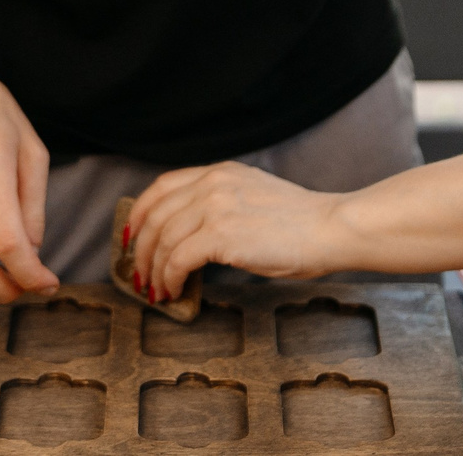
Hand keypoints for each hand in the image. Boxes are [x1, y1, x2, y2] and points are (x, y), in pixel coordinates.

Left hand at [126, 162, 350, 302]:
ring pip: (162, 239)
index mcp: (219, 173)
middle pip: (155, 214)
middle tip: (138, 272)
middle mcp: (212, 184)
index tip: (133, 234)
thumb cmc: (302, 223)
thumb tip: (193, 235)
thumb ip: (223, 203)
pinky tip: (174, 290)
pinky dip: (170, 278)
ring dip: (153, 269)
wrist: (329, 228)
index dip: (141, 212)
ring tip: (156, 289)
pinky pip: (178, 259)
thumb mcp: (254, 196)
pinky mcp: (221, 235)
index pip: (163, 185)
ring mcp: (215, 207)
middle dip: (140, 247)